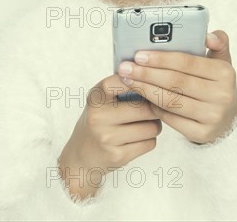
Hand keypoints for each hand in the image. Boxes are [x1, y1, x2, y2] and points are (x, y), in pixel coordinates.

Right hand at [57, 74, 161, 199]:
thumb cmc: (100, 120)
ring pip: (151, 127)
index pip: (121, 81)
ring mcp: (107, 138)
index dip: (140, 81)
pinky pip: (150, 143)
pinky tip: (138, 138)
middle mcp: (98, 116)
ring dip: (155, 126)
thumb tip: (154, 80)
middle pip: (145, 108)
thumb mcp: (102, 100)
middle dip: (155, 108)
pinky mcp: (117, 156)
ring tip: (145, 124)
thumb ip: (123, 87)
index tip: (149, 82)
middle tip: (154, 108)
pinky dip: (149, 140)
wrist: (81, 155)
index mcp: (96, 97)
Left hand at [117, 30, 236, 144]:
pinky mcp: (203, 134)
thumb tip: (208, 36)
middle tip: (126, 68)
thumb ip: (217, 42)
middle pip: (175, 82)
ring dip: (145, 90)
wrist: (228, 118)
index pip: (186, 63)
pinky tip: (143, 98)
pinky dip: (154, 107)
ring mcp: (213, 116)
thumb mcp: (220, 61)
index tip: (139, 55)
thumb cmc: (215, 84)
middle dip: (146, 74)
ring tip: (128, 81)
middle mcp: (222, 96)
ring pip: (170, 101)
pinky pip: (171, 118)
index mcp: (225, 73)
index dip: (160, 59)